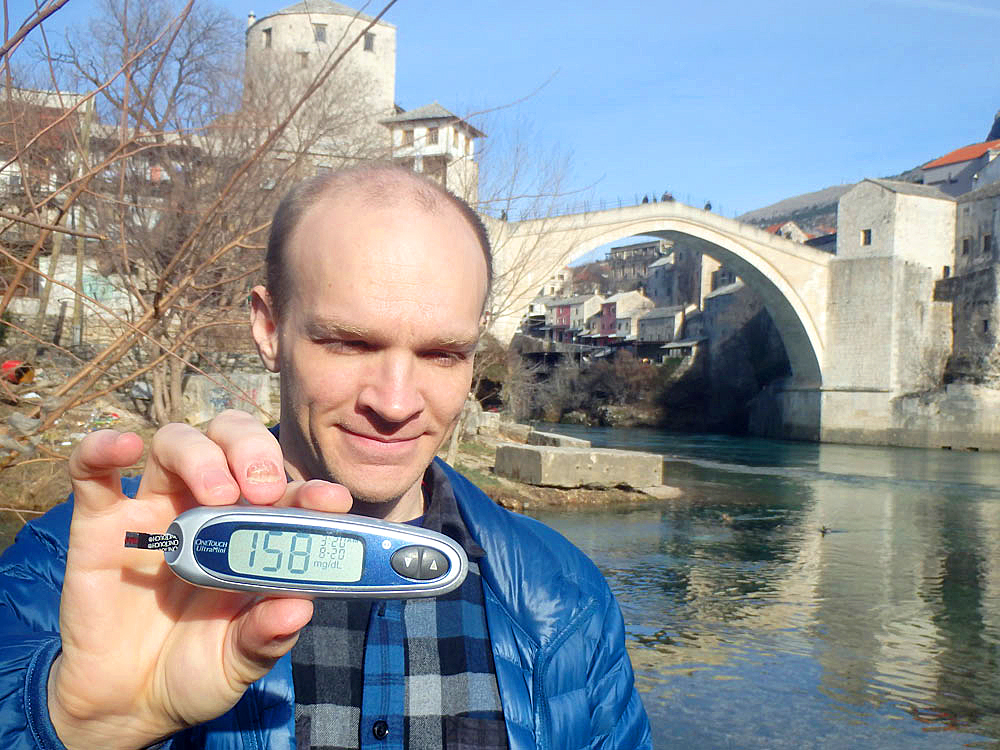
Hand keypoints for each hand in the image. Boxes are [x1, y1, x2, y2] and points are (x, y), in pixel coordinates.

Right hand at [47, 410, 351, 749]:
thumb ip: (266, 636)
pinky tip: (125, 446)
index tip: (329, 501)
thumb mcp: (241, 661)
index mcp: (255, 533)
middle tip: (263, 490)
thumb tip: (298, 609)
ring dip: (202, 454)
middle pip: (233, 440)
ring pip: (176, 442)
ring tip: (218, 494)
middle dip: (254, 450)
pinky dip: (102, 448)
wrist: (129, 705)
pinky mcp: (101, 524)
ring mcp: (155, 510)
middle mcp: (209, 509)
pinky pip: (92, 471)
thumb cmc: (199, 669)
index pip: (289, 491)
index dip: (311, 489)